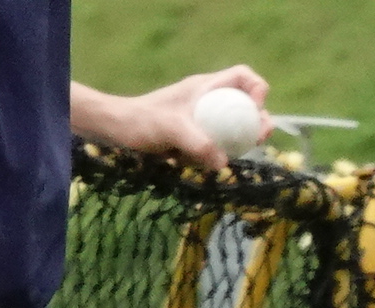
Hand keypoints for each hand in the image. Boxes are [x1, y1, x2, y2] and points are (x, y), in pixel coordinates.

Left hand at [73, 68, 268, 167]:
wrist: (116, 131)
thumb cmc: (140, 121)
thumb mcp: (170, 129)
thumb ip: (197, 143)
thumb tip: (223, 163)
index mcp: (205, 87)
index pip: (243, 77)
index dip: (258, 89)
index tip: (257, 110)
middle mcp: (209, 100)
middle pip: (247, 105)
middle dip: (258, 122)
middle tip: (258, 140)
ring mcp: (204, 118)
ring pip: (236, 129)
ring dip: (238, 144)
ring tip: (225, 156)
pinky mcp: (197, 136)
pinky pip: (219, 145)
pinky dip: (215, 156)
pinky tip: (198, 164)